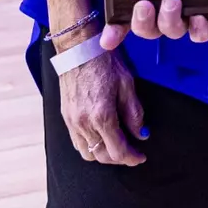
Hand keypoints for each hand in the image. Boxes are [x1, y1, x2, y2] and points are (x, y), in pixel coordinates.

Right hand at [56, 38, 146, 165]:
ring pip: (87, 153)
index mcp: (102, 116)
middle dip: (119, 158)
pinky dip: (90, 146)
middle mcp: (84, 123)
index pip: (118, 151)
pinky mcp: (65, 117)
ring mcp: (72, 122)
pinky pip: (77, 142)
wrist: (78, 49)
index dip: (132, 158)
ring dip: (103, 154)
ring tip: (116, 146)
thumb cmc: (105, 63)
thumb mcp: (127, 84)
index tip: (140, 157)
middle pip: (102, 156)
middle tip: (131, 152)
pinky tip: (100, 137)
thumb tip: (141, 134)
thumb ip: (134, 113)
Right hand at [99, 0, 207, 50]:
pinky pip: (204, 33)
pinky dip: (200, 29)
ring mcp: (185, 16)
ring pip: (174, 30)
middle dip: (143, 21)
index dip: (114, 33)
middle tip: (144, 5)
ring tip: (172, 0)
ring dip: (169, 20)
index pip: (122, 21)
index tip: (107, 40)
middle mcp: (162, 11)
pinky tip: (198, 17)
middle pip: (148, 29)